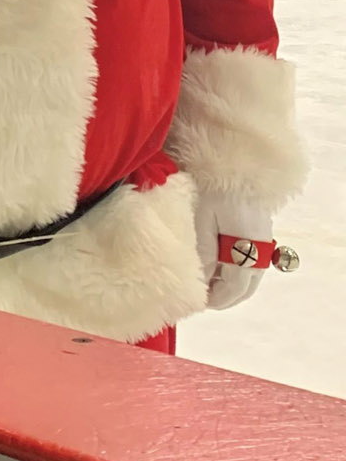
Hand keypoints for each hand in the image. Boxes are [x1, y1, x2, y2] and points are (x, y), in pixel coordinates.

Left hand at [193, 188, 273, 310]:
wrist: (233, 157)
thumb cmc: (211, 187)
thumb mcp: (200, 222)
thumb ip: (203, 255)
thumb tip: (203, 284)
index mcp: (247, 250)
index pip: (234, 288)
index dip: (216, 299)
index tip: (197, 302)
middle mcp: (261, 248)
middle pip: (246, 286)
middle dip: (225, 295)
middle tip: (201, 295)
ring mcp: (263, 238)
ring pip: (249, 274)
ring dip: (230, 282)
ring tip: (205, 278)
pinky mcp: (260, 228)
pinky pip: (250, 258)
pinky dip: (235, 267)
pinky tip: (216, 260)